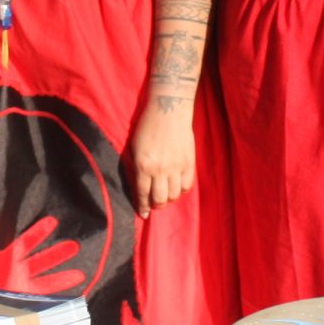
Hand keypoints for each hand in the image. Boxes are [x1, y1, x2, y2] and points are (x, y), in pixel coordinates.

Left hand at [0, 207, 85, 294]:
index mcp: (5, 260)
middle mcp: (16, 274)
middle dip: (57, 254)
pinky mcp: (24, 305)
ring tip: (79, 274)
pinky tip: (69, 295)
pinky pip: (44, 300)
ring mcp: (21, 290)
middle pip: (42, 261)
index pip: (26, 242)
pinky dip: (57, 298)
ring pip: (47, 282)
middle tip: (73, 246)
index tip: (52, 222)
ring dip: (63, 278)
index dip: (39, 232)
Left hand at [127, 98, 195, 217]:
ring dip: (168, 198)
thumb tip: (140, 187)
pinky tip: (177, 187)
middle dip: (156, 205)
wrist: (168, 110)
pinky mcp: (189, 163)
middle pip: (159, 199)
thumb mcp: (134, 148)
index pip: (142, 194)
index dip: (143, 207)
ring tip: (165, 195)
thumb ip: (137, 168)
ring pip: (173, 195)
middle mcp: (159, 170)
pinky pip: (186, 186)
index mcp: (143, 166)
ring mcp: (176, 167)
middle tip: (155, 204)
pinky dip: (181, 190)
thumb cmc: (147, 127)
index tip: (143, 214)